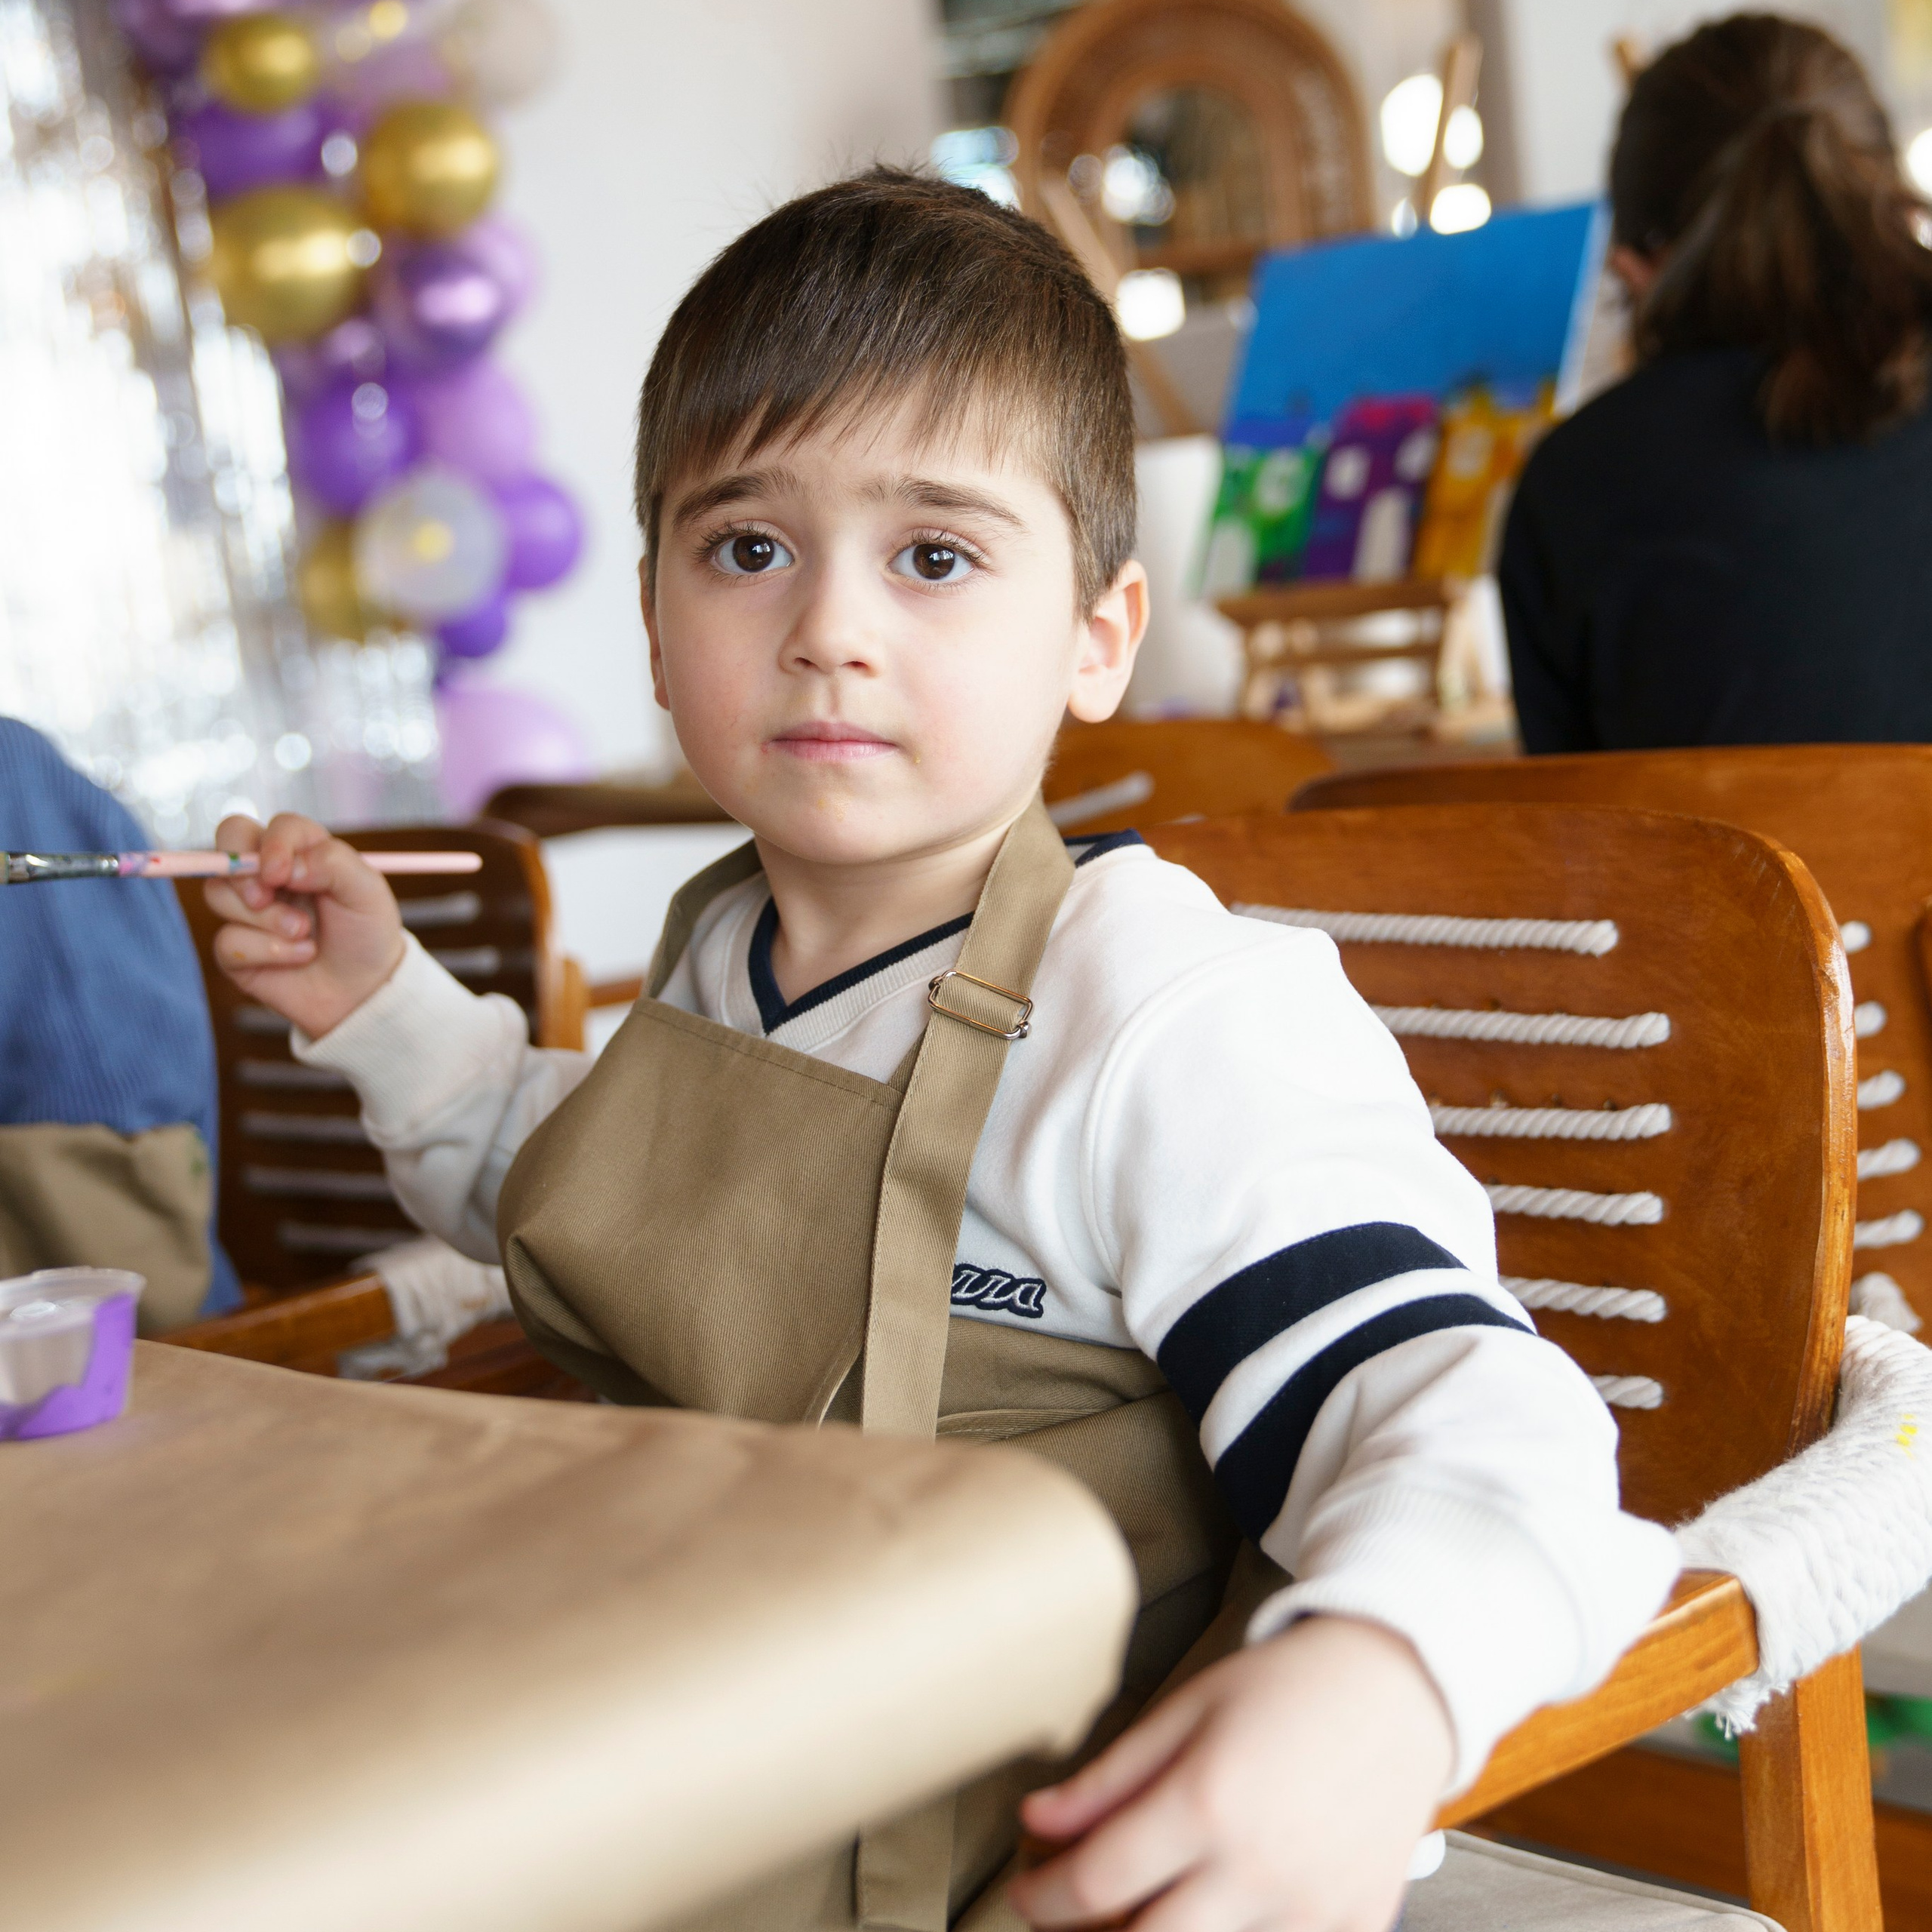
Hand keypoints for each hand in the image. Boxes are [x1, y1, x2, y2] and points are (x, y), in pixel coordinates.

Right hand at [204, 813, 405, 1039]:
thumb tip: (283, 865)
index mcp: (301, 851)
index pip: (269, 827)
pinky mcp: (236, 947)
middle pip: (227, 842)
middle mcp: (268, 874)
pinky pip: (225, 941)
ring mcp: (247, 909)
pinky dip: (265, 951)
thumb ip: (332, 862)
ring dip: (264, 919)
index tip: (281, 874)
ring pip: (218, 893)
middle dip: (239, 871)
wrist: (365, 989)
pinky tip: (299, 956)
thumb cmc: (366, 932)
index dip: (268, 845)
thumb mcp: (367, 891)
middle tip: (264, 897)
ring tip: (304, 934)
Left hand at [1009, 1616, 1453, 1931]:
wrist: (1399, 1689)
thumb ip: (1108, 1777)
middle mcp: (1259, 1869)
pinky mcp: (1357, 1929)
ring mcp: (1312, 1911)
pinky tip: (1220, 1911)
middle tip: (1075, 1918)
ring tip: (1149, 1907)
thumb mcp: (1187, 1711)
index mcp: (1207, 1803)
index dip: (1040, 1899)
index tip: (1027, 1893)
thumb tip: (1036, 1822)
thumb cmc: (1286, 1689)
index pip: (1094, 1883)